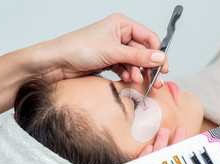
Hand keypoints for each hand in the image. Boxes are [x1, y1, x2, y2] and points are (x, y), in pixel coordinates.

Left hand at [27, 13, 167, 86]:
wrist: (56, 63)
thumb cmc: (78, 48)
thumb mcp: (113, 52)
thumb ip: (138, 57)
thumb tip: (159, 58)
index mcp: (121, 24)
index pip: (148, 38)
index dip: (157, 53)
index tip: (163, 68)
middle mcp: (119, 35)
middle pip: (143, 52)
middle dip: (149, 67)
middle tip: (156, 82)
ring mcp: (114, 49)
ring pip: (134, 62)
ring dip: (137, 73)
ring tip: (137, 83)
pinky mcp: (108, 61)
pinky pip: (124, 69)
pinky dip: (127, 75)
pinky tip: (127, 81)